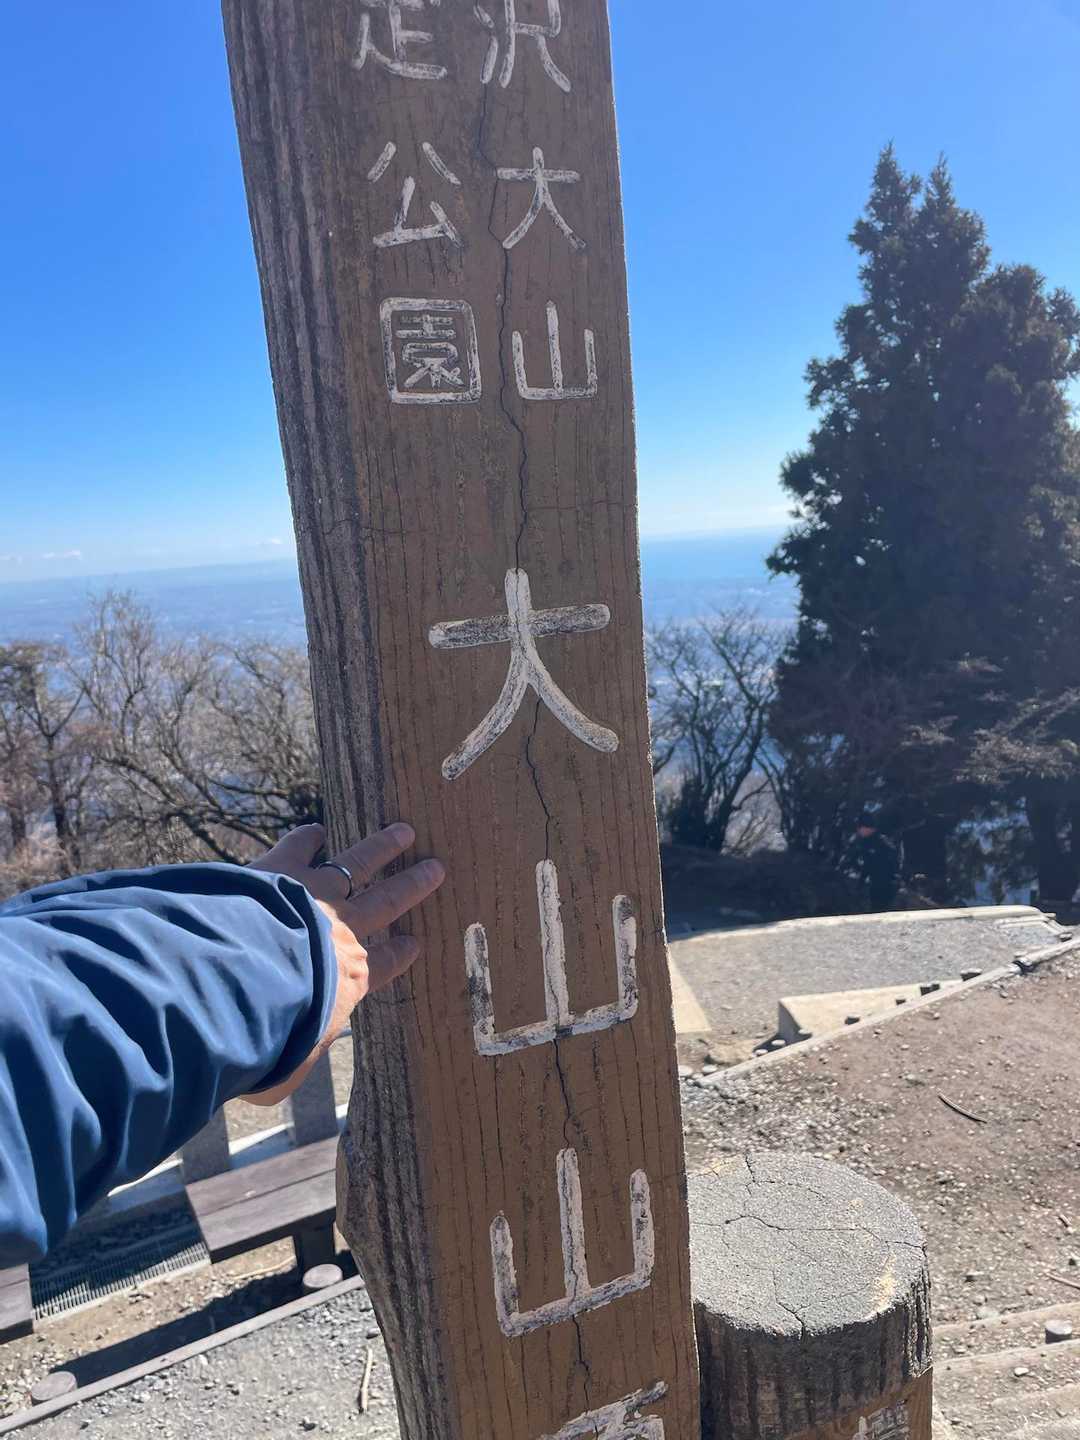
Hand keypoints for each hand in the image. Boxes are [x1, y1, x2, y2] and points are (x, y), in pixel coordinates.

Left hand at [245, 822, 444, 1102]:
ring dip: (382, 847)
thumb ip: (285, 1067)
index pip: (383, 964)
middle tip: (436, 866)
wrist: (240, 975)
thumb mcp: (282, 1069)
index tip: (416, 942)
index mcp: (351, 980)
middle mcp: (341, 931)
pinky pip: (300, 848)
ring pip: (358, 864)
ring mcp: (315, 894)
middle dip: (413, 884)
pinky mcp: (281, 869)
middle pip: (387, 902)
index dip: (400, 953)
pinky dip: (309, 839)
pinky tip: (316, 831)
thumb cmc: (268, 1035)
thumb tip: (274, 1078)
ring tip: (403, 830)